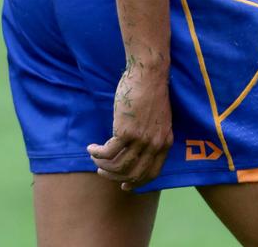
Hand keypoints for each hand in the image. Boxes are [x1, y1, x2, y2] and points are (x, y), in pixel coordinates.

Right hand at [87, 59, 172, 191]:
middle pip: (133, 174)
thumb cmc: (151, 90)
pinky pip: (107, 153)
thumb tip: (137, 147)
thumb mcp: (158, 117)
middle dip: (115, 177)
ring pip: (118, 166)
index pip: (152, 173)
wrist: (149, 72)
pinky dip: (97, 154)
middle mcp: (154, 144)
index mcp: (166, 141)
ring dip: (103, 167)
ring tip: (94, 159)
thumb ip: (152, 134)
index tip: (124, 185)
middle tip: (103, 172)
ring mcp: (140, 139)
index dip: (137, 182)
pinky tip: (91, 149)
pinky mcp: (125, 131)